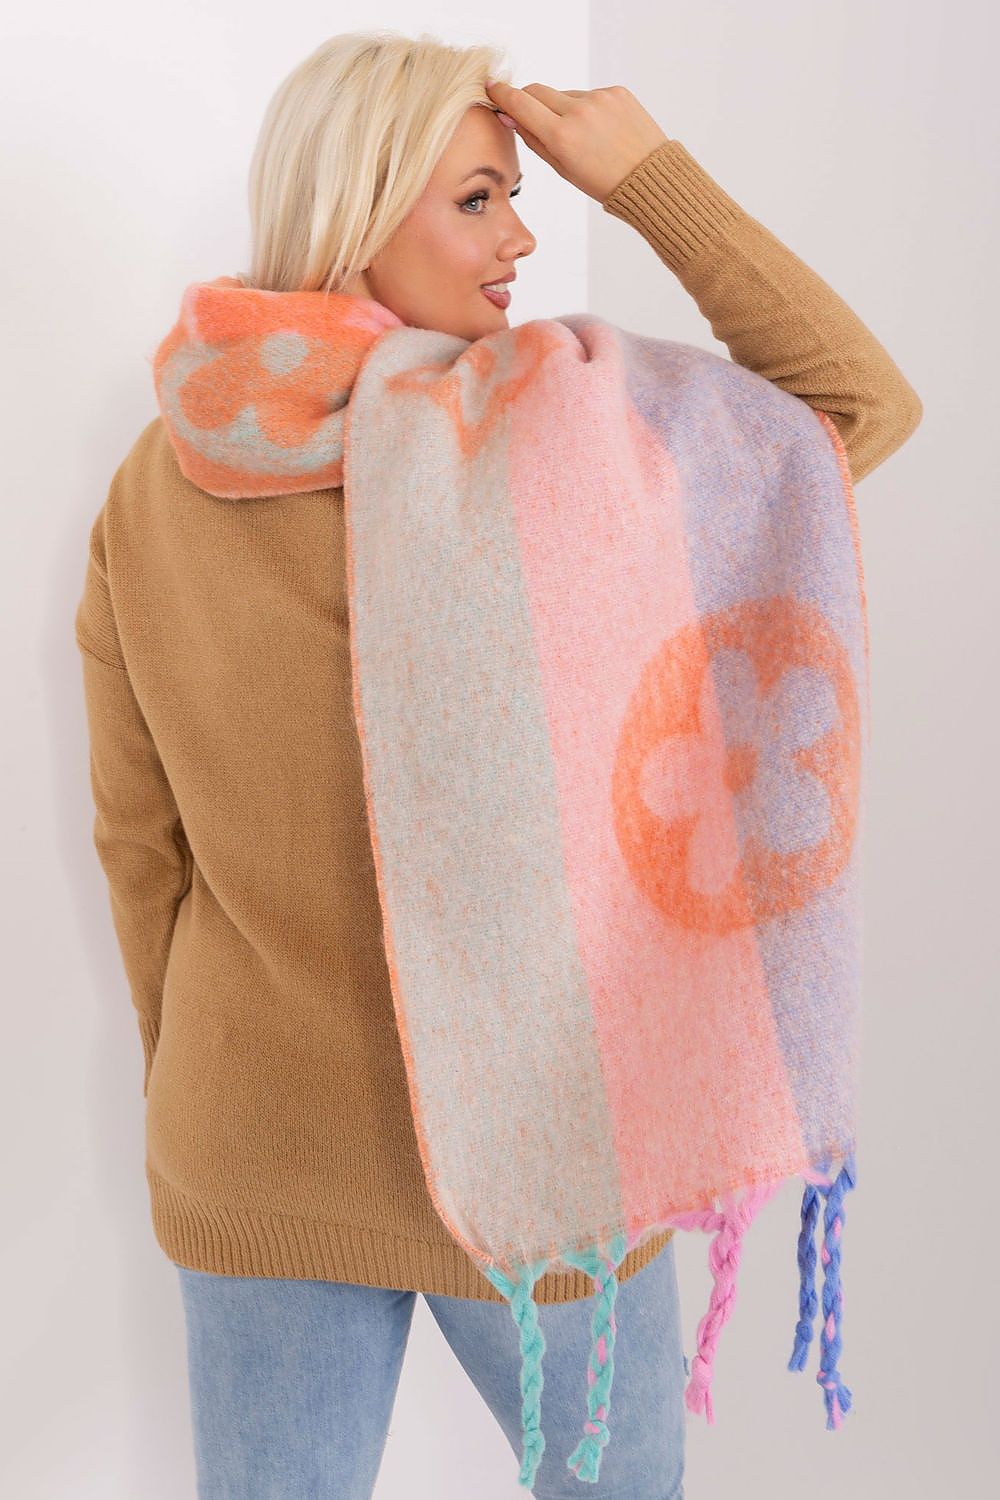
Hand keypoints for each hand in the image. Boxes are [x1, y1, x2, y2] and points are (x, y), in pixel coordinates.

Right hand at [484, 81, 668, 203]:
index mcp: (562, 136)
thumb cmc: (604, 182)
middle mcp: (579, 111)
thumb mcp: (563, 169)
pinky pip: (590, 95)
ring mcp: (600, 98)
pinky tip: (601, 130)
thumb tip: (511, 117)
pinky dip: (588, 109)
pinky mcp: (617, 91)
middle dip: (531, 102)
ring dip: (564, 109)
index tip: (492, 88)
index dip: (503, 95)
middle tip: (533, 118)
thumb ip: (534, 140)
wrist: (649, 178)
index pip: (521, 103)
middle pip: (539, 91)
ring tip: (583, 137)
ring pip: (566, 95)